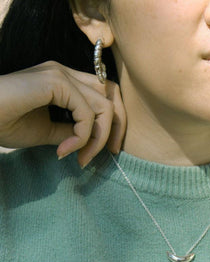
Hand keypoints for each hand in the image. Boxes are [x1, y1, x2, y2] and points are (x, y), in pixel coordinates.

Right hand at [0, 61, 125, 167]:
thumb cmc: (4, 123)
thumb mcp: (48, 132)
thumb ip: (73, 131)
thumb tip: (92, 139)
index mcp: (66, 82)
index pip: (105, 96)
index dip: (114, 122)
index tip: (110, 149)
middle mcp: (66, 73)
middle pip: (112, 95)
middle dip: (118, 127)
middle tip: (113, 152)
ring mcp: (60, 74)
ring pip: (103, 105)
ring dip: (98, 137)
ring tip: (82, 158)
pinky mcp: (54, 81)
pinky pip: (85, 111)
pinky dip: (81, 136)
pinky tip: (63, 150)